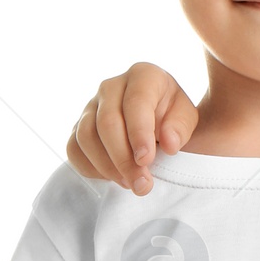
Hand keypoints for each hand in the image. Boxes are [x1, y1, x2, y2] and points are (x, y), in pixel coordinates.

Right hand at [67, 63, 200, 194]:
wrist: (157, 122)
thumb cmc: (171, 118)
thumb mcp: (186, 118)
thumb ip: (180, 128)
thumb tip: (169, 143)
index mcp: (143, 76)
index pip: (136, 102)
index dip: (139, 133)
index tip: (146, 160)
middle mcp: (111, 87)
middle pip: (107, 123)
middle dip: (123, 159)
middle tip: (141, 184)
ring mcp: (91, 106)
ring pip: (86, 137)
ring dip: (107, 167)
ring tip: (130, 183)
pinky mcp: (79, 126)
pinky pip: (74, 148)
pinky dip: (90, 168)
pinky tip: (112, 178)